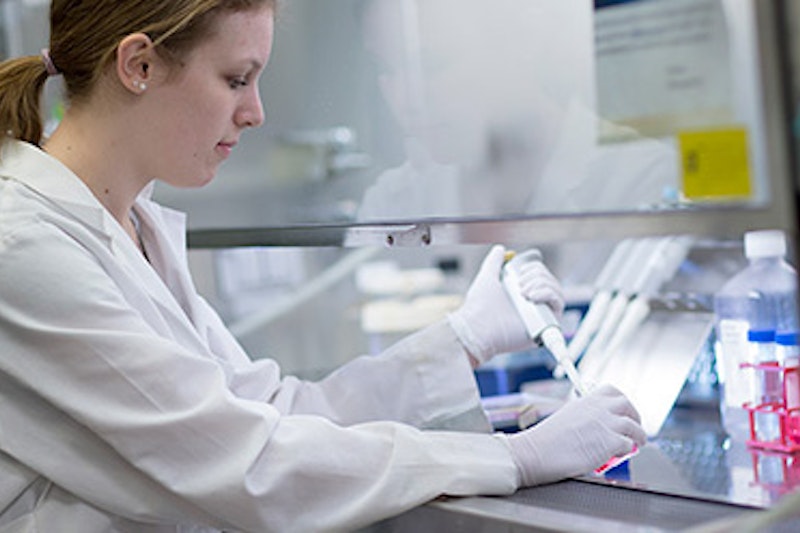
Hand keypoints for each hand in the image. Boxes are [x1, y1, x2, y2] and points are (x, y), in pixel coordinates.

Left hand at [447, 244, 563, 364]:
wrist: (478, 327)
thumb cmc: (479, 307)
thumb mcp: (487, 277)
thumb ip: (493, 262)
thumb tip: (500, 249)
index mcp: (521, 293)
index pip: (540, 275)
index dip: (535, 269)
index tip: (521, 272)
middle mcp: (533, 305)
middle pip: (550, 281)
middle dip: (537, 275)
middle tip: (519, 284)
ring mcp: (540, 315)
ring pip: (556, 290)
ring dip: (542, 284)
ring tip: (524, 293)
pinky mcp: (546, 325)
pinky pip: (559, 304)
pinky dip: (548, 294)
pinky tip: (532, 297)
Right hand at [500, 385, 645, 486]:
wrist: (536, 452)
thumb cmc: (546, 441)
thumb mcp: (566, 417)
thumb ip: (584, 417)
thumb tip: (596, 427)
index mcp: (585, 400)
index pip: (611, 391)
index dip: (621, 402)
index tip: (623, 411)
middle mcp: (598, 408)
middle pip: (627, 404)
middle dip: (634, 416)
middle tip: (634, 427)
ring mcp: (606, 423)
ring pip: (634, 426)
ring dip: (638, 436)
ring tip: (636, 444)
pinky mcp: (610, 442)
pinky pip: (629, 445)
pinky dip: (627, 451)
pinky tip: (619, 456)